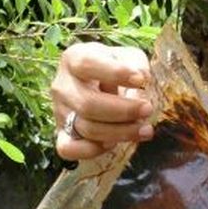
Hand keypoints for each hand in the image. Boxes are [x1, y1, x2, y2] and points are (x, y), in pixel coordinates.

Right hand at [52, 42, 154, 160]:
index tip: (140, 80)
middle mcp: (62, 86)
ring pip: (86, 128)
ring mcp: (60, 112)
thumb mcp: (128, 57)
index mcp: (74, 59)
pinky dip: (92, 150)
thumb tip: (140, 80)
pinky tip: (114, 144)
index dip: (115, 74)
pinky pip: (68, 149)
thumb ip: (136, 64)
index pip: (87, 65)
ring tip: (145, 130)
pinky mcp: (62, 134)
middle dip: (123, 110)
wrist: (100, 84)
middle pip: (88, 104)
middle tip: (148, 109)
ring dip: (120, 132)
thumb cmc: (116, 68)